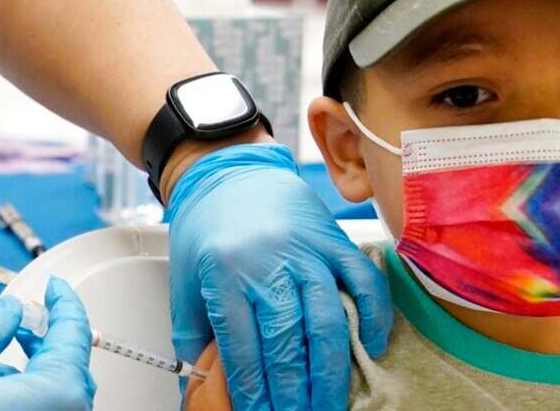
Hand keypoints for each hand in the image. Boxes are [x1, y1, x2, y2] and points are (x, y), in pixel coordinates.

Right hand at [0, 277, 95, 410]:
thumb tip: (12, 309)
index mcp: (62, 390)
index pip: (74, 331)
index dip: (63, 300)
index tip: (55, 285)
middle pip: (70, 359)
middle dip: (49, 331)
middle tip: (32, 309)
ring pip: (57, 384)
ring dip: (38, 358)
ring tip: (14, 338)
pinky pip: (45, 405)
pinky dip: (29, 385)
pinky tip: (0, 378)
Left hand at [167, 144, 392, 410]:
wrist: (231, 171)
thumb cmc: (208, 227)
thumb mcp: (186, 280)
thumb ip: (194, 333)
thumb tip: (201, 385)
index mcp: (225, 273)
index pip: (243, 348)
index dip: (254, 392)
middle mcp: (269, 260)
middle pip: (287, 340)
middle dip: (294, 392)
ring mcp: (307, 249)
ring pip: (327, 319)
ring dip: (331, 371)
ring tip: (329, 403)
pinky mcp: (336, 238)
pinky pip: (364, 282)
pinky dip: (373, 317)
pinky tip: (371, 347)